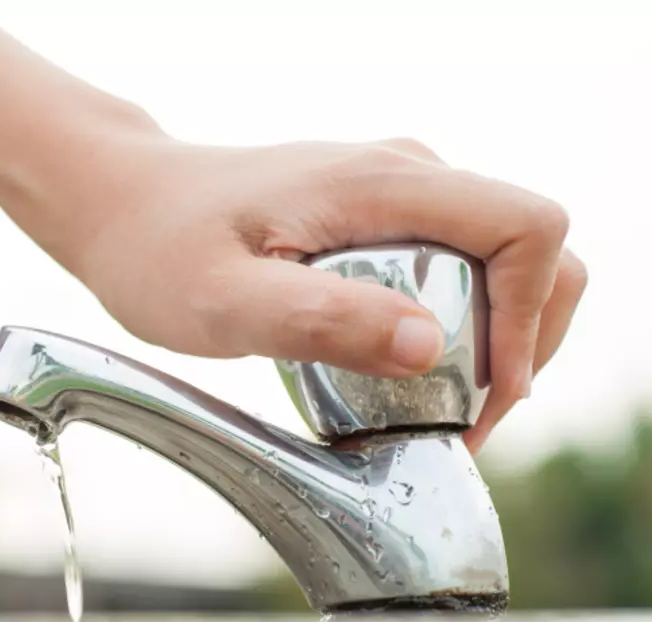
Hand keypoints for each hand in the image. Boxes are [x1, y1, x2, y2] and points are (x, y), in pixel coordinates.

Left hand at [40, 137, 585, 452]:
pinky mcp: (375, 214)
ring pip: (499, 260)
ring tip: (441, 405)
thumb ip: (324, 319)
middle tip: (467, 417)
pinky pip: (456, 263)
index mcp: (383, 184)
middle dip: (524, 340)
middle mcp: (404, 174)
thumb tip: (432, 349)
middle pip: (531, 248)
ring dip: (496, 337)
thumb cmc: (157, 248)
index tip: (489, 392)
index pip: (526, 230)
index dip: (532, 317)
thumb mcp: (226, 301)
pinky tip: (409, 368)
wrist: (119, 202)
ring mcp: (392, 191)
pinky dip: (461, 321)